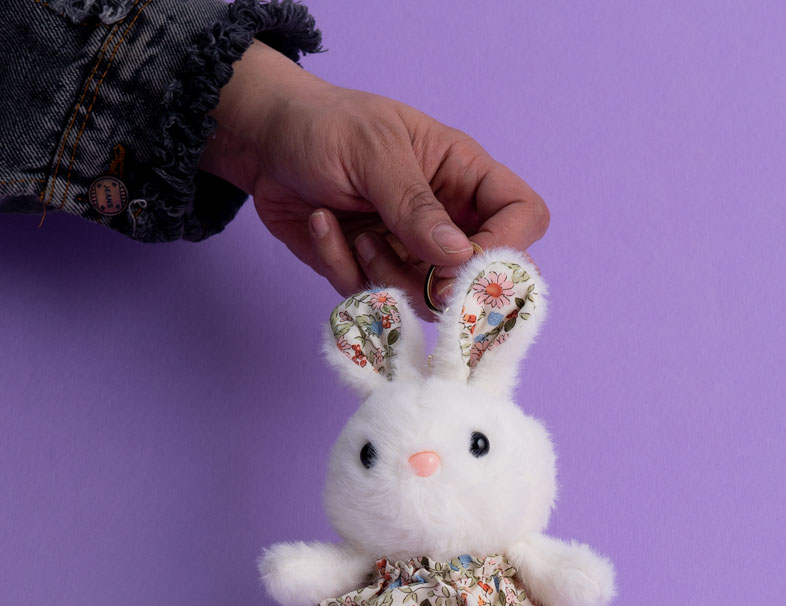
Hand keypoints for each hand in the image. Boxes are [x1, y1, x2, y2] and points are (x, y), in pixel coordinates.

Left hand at [199, 41, 548, 315]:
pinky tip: (321, 225)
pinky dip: (341, 267)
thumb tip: (460, 258)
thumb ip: (415, 206)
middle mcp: (445, 219)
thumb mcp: (372, 152)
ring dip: (384, 275)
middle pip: (479, 276)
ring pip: (424, 299)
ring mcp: (408, 251)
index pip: (523, 217)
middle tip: (404, 261)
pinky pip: (371, 298)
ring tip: (354, 232)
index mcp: (463, 175)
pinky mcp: (369, 272)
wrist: (262, 141)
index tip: (464, 259)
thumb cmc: (324, 126)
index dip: (506, 246)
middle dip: (442, 282)